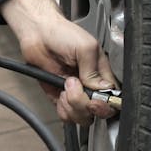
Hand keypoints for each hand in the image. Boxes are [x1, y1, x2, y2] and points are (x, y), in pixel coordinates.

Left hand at [0, 0, 117, 125]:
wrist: (38, 33)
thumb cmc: (62, 34)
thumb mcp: (85, 47)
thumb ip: (94, 70)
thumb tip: (101, 89)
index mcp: (102, 74)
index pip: (112, 98)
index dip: (105, 104)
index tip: (95, 100)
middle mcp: (90, 86)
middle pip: (97, 112)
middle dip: (84, 104)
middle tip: (73, 85)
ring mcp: (75, 93)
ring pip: (82, 116)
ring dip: (72, 105)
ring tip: (65, 85)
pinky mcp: (59, 97)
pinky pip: (66, 115)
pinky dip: (62, 108)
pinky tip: (59, 93)